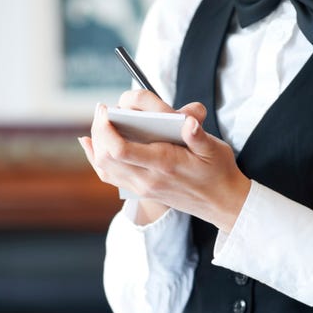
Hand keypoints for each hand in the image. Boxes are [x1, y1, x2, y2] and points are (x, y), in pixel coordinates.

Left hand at [78, 90, 250, 230]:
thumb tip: (189, 120)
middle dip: (98, 130)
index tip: (106, 109)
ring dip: (96, 143)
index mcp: (164, 165)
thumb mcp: (215, 149)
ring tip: (100, 121)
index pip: (121, 150)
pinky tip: (90, 143)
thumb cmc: (219, 172)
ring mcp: (143, 187)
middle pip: (105, 157)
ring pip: (104, 168)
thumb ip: (199, 135)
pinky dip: (96, 158)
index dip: (106, 128)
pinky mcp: (141, 190)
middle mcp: (148, 179)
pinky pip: (109, 176)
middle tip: (104, 109)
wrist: (222, 203)